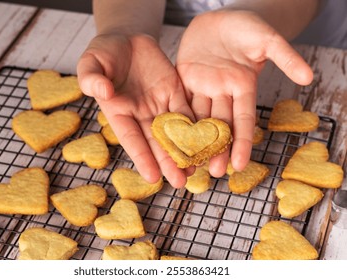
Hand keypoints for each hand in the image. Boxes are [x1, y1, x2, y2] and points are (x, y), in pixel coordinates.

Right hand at [77, 33, 194, 187]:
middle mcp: (140, 114)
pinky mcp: (174, 92)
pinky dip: (196, 126)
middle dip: (168, 162)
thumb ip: (92, 78)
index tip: (152, 177)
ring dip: (184, 150)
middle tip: (181, 182)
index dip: (141, 157)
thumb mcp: (90, 63)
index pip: (131, 138)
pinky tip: (206, 141)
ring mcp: (159, 104)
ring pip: (174, 131)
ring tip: (196, 169)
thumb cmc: (103, 53)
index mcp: (118, 112)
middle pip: (156, 141)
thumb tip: (103, 92)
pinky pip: (186, 111)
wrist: (125, 38)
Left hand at [176, 9, 312, 176]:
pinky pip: (180, 101)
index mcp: (243, 87)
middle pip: (220, 125)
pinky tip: (171, 136)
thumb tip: (308, 78)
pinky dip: (176, 118)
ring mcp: (203, 87)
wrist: (218, 17)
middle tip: (213, 172)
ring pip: (199, 118)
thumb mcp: (267, 39)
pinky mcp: (185, 80)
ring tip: (190, 163)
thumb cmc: (245, 25)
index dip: (242, 142)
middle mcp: (223, 92)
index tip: (239, 165)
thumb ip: (285, 57)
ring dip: (195, 140)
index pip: (244, 120)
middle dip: (217, 149)